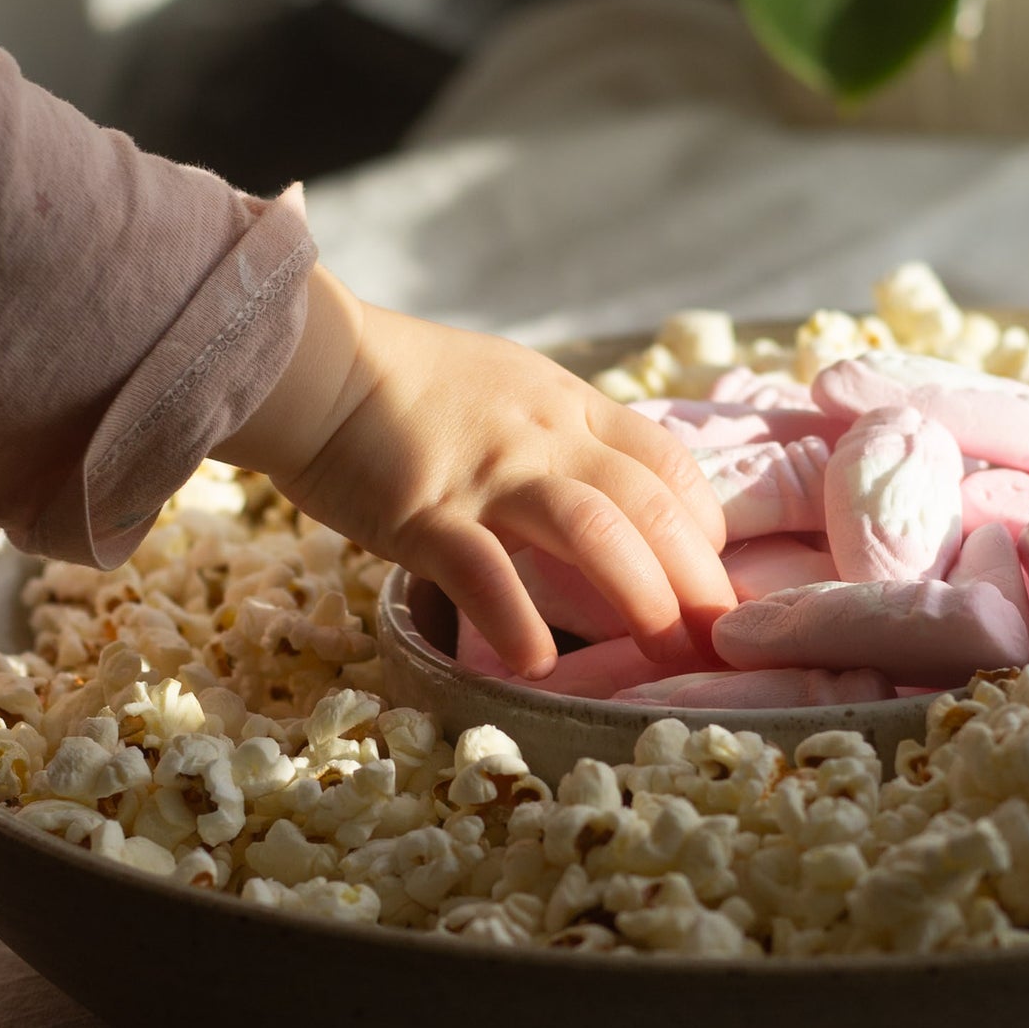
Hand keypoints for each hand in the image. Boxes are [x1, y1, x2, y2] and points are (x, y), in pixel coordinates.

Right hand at [220, 267, 735, 677]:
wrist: (314, 362)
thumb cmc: (404, 385)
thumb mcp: (505, 386)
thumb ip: (556, 433)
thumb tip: (600, 493)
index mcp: (565, 404)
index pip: (663, 459)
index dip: (701, 518)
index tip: (713, 568)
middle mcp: (541, 435)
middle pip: (646, 504)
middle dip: (694, 576)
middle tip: (714, 637)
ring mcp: (486, 474)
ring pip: (592, 531)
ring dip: (638, 595)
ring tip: (662, 650)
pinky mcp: (425, 513)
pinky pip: (484, 572)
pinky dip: (517, 620)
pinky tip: (540, 665)